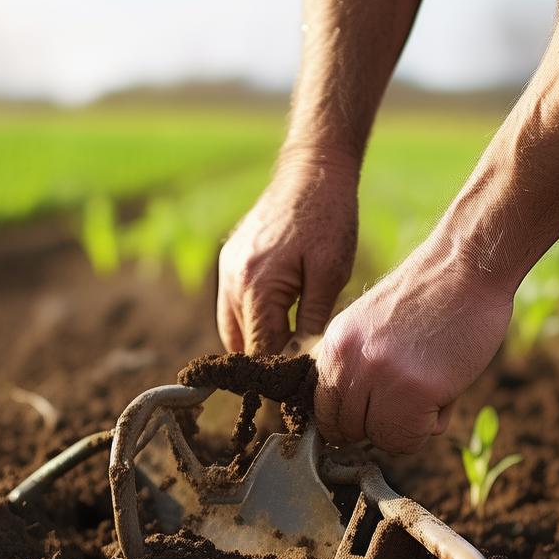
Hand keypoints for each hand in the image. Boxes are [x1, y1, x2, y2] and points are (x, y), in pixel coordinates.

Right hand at [217, 153, 357, 353]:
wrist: (312, 171)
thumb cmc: (329, 220)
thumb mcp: (331, 274)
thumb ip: (311, 321)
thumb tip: (301, 361)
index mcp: (257, 288)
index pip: (259, 351)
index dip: (277, 373)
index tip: (297, 387)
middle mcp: (233, 282)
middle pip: (240, 345)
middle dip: (265, 360)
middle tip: (295, 371)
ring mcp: (227, 270)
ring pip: (232, 328)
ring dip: (257, 340)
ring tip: (289, 346)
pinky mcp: (230, 261)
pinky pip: (233, 305)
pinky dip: (251, 319)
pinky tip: (280, 318)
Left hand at [314, 238, 513, 453]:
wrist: (467, 265)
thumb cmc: (430, 297)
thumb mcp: (370, 326)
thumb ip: (357, 367)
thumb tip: (357, 422)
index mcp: (334, 345)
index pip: (323, 410)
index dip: (350, 421)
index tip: (374, 417)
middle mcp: (348, 361)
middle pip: (345, 430)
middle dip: (378, 426)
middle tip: (410, 404)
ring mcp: (379, 376)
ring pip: (379, 439)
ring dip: (406, 428)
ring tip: (431, 392)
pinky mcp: (413, 390)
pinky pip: (410, 439)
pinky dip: (430, 426)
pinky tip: (445, 393)